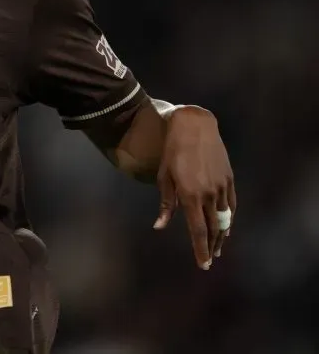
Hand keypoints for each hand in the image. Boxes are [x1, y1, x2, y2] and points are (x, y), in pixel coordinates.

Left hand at [153, 106, 235, 269]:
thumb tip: (159, 226)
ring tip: (217, 248)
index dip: (200, 250)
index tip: (203, 265)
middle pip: (213, 228)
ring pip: (224, 219)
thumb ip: (165, 204)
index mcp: (190, 196)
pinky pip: (231, 205)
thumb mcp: (163, 177)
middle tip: (209, 260)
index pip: (198, 231)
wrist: (195, 127)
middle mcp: (208, 195)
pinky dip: (230, 219)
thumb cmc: (172, 152)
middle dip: (211, 247)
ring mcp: (221, 187)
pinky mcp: (229, 179)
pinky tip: (227, 227)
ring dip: (221, 235)